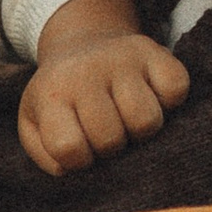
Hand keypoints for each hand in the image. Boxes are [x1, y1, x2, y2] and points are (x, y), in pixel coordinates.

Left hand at [18, 31, 190, 175]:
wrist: (84, 42)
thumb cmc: (62, 96)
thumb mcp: (35, 123)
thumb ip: (45, 153)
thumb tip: (69, 168)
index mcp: (52, 93)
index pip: (69, 148)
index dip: (80, 160)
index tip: (82, 149)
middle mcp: (86, 72)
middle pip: (111, 138)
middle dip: (112, 146)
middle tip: (107, 131)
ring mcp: (122, 59)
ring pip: (147, 120)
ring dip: (142, 130)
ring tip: (128, 119)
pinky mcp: (155, 52)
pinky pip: (176, 91)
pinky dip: (170, 103)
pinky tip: (151, 98)